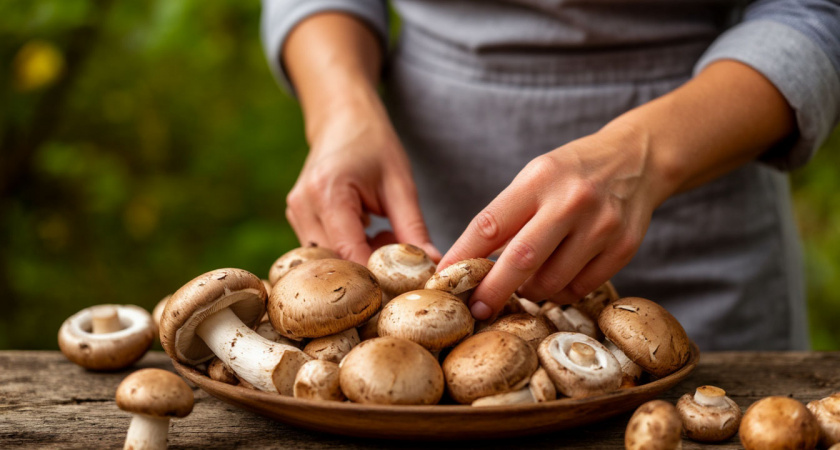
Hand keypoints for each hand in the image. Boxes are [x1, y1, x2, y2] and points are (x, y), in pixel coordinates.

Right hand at [285, 101, 439, 264]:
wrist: (342, 118)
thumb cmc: (374, 144)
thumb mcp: (400, 184)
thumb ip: (413, 229)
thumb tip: (431, 267)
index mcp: (328, 194)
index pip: (349, 254)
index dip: (376, 278)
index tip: (404, 289)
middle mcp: (303, 206)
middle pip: (335, 263)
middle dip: (369, 271)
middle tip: (401, 257)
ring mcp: (296, 213)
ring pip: (328, 261)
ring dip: (359, 260)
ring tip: (385, 235)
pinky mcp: (298, 218)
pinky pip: (323, 250)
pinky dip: (349, 251)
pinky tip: (370, 232)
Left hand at [439, 122, 669, 318]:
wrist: (637, 158)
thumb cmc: (572, 172)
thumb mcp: (535, 177)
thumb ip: (507, 217)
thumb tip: (469, 267)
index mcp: (540, 178)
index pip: (489, 225)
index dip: (462, 257)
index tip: (443, 280)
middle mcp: (572, 201)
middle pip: (520, 260)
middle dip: (492, 291)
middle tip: (476, 309)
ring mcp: (602, 226)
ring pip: (551, 282)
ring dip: (531, 290)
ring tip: (527, 280)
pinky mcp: (624, 248)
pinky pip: (580, 288)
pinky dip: (561, 290)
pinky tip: (559, 275)